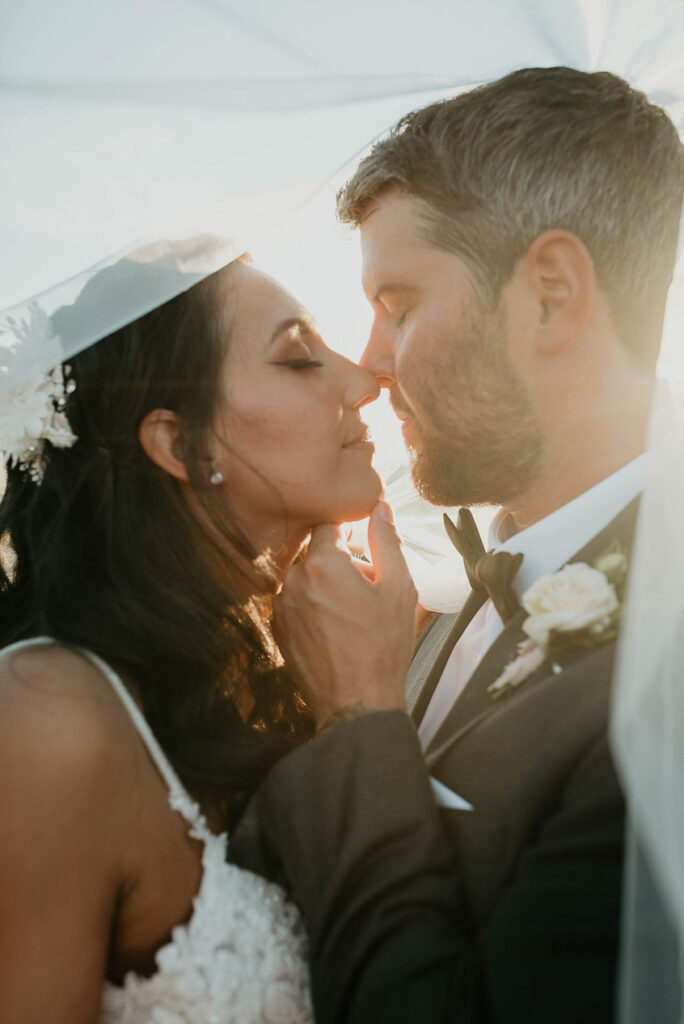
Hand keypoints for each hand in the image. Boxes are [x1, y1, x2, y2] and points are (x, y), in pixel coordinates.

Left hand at [273, 502, 416, 727]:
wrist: (356, 702)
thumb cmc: (382, 647)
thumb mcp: (398, 587)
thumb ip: (387, 541)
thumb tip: (380, 508)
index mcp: (322, 563)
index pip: (328, 524)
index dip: (349, 530)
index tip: (364, 545)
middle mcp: (293, 580)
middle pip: (316, 552)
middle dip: (340, 561)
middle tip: (367, 586)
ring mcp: (281, 606)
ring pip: (305, 578)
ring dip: (326, 585)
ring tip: (354, 612)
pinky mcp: (278, 629)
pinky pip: (296, 603)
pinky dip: (314, 607)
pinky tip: (337, 628)